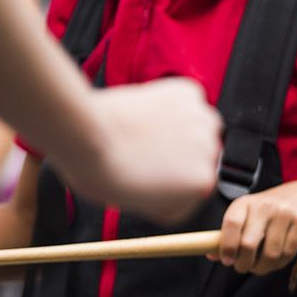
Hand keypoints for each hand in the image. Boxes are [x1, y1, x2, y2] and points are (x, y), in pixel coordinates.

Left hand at [64, 77, 221, 224]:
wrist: (85, 135)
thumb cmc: (104, 171)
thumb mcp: (144, 203)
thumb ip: (171, 197)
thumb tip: (175, 188)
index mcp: (202, 183)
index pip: (196, 189)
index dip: (173, 186)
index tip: (156, 181)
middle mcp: (210, 150)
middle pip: (201, 156)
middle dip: (179, 156)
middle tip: (148, 155)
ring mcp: (201, 119)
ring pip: (198, 127)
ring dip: (181, 129)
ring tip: (149, 133)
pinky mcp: (188, 93)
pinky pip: (188, 101)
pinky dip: (173, 105)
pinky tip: (150, 114)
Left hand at [214, 179, 296, 274]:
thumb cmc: (271, 210)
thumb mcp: (249, 214)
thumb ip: (231, 233)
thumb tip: (211, 255)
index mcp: (245, 203)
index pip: (231, 223)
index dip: (226, 246)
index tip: (227, 261)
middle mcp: (265, 206)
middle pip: (249, 244)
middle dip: (244, 264)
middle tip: (243, 268)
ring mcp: (286, 214)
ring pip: (270, 254)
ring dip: (263, 267)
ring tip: (261, 266)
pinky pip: (288, 253)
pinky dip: (279, 264)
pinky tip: (276, 260)